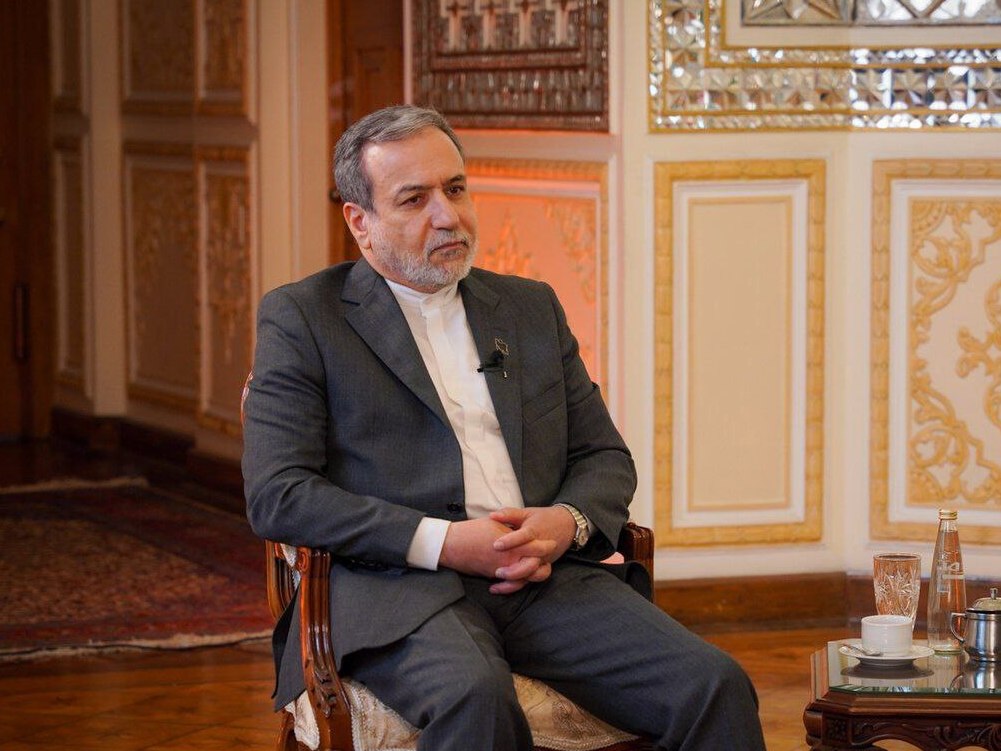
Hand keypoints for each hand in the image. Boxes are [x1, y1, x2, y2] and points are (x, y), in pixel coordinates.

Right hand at [437, 517, 555, 586]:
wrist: (452, 545)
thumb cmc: (472, 531)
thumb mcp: (495, 524)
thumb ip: (510, 528)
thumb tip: (520, 529)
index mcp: (512, 544)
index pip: (537, 547)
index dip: (545, 546)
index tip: (550, 543)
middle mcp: (510, 559)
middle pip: (536, 566)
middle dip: (544, 563)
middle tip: (547, 558)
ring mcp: (502, 570)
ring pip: (525, 577)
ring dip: (531, 574)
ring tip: (534, 568)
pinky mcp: (493, 577)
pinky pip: (510, 583)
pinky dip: (515, 583)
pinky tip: (516, 579)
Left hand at [487, 506, 576, 592]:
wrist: (567, 526)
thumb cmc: (543, 518)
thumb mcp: (527, 513)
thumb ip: (509, 514)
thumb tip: (492, 515)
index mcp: (536, 531)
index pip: (525, 536)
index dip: (510, 541)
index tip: (495, 545)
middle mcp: (541, 548)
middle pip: (531, 562)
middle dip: (514, 570)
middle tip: (496, 571)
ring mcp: (544, 560)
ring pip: (532, 575)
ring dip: (516, 581)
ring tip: (497, 583)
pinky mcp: (544, 567)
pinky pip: (532, 580)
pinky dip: (519, 586)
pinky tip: (502, 588)